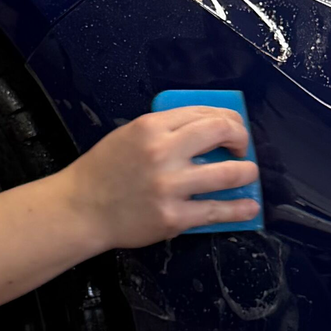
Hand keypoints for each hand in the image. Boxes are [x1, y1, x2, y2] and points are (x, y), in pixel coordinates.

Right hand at [62, 105, 260, 249]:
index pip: (204, 113)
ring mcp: (170, 186)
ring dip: (246, 172)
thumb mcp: (128, 135)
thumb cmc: (103, 172)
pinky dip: (239, 209)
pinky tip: (249, 207)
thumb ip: (164, 129)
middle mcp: (163, 152)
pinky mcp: (173, 217)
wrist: (80, 209)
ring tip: (247, 174)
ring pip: (228, 174)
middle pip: (221, 133)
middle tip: (242, 148)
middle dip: (241, 138)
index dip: (228, 118)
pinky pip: (216, 211)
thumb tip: (206, 130)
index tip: (234, 127)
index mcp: (151, 127)